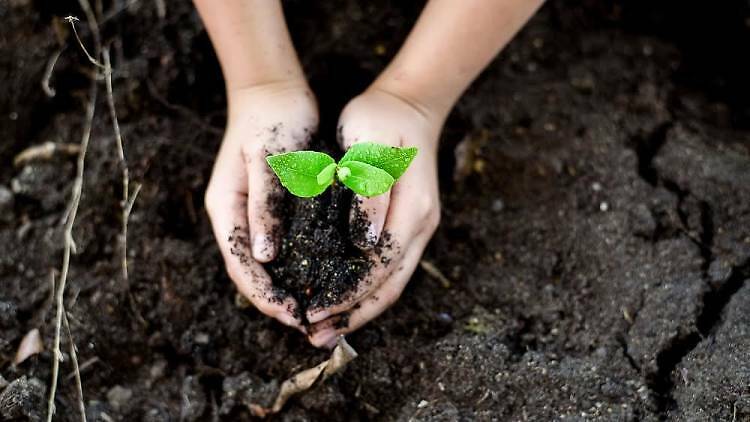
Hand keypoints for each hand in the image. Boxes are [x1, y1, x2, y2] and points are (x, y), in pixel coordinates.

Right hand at [205, 81, 317, 330]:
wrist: (274, 91)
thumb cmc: (272, 121)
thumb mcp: (269, 162)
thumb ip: (265, 207)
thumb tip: (263, 257)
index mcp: (225, 209)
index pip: (240, 266)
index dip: (264, 295)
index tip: (293, 315)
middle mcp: (234, 217)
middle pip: (249, 272)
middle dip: (274, 300)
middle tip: (307, 322)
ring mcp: (250, 213)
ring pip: (263, 264)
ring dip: (284, 288)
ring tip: (313, 309)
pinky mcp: (269, 208)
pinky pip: (278, 247)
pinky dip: (294, 266)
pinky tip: (317, 276)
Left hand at [306, 86, 442, 347]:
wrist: (409, 103)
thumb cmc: (380, 119)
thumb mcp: (369, 147)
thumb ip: (369, 195)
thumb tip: (364, 243)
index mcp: (412, 210)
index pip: (379, 267)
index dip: (347, 294)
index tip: (313, 310)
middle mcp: (419, 226)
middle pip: (389, 286)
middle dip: (352, 314)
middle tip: (315, 336)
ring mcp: (417, 227)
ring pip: (391, 282)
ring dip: (360, 309)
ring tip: (327, 330)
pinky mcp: (408, 224)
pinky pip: (389, 267)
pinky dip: (366, 289)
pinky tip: (344, 298)